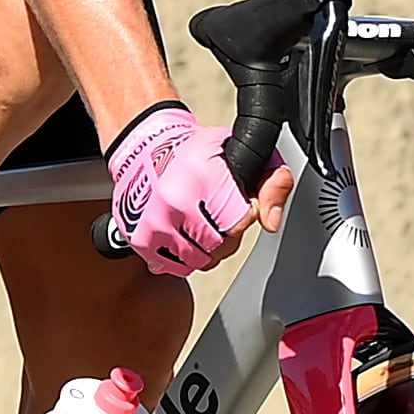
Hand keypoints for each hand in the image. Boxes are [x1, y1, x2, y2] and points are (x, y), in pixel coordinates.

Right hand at [105, 102, 255, 277]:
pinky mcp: (140, 239)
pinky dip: (183, 255)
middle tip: (215, 209)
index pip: (239, 222)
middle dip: (226, 233)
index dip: (244, 213)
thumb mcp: (243, 151)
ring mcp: (154, 223)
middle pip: (220, 246)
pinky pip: (176, 266)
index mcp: (200, 175)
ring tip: (198, 220)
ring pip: (200, 260)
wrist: (144, 146)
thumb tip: (272, 222)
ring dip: (205, 247)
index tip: (234, 198)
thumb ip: (272, 182)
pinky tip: (182, 232)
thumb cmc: (195, 151)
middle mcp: (173, 202)